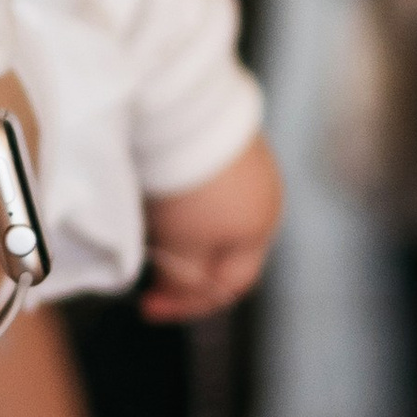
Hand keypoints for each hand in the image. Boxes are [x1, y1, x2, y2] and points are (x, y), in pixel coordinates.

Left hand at [141, 134, 283, 322]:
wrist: (185, 110)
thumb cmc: (188, 182)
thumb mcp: (182, 243)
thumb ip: (184, 277)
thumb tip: (178, 290)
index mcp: (261, 230)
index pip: (230, 285)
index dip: (189, 304)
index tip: (149, 306)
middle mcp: (267, 200)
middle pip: (227, 254)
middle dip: (188, 271)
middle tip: (152, 278)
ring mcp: (253, 167)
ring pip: (219, 222)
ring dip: (188, 239)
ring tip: (154, 239)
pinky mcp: (233, 142)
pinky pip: (214, 190)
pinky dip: (190, 206)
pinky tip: (164, 200)